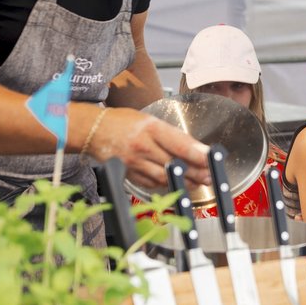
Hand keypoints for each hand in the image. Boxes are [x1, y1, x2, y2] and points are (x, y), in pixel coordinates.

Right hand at [88, 107, 210, 188]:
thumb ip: (171, 135)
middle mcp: (142, 146)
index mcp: (150, 128)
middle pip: (174, 163)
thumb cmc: (123, 122)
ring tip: (198, 182)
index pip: (179, 143)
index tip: (212, 159)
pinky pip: (151, 183)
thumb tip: (196, 148)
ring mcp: (134, 163)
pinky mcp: (128, 175)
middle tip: (210, 176)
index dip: (198, 154)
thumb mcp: (150, 120)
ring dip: (183, 182)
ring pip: (164, 177)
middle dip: (195, 172)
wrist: (93, 130)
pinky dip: (165, 184)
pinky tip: (176, 184)